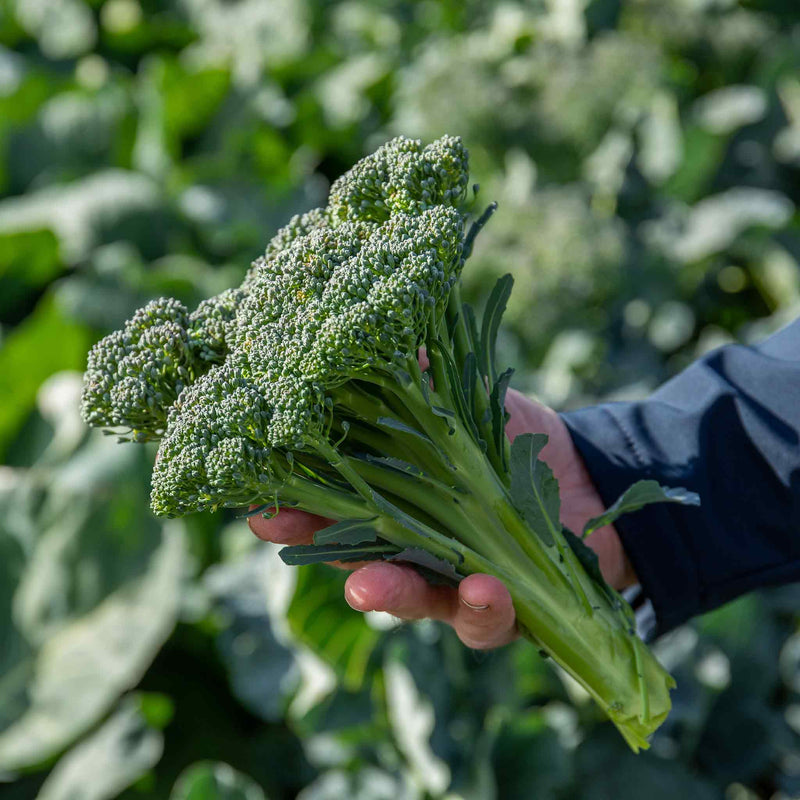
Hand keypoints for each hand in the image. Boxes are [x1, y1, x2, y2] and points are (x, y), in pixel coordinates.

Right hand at [248, 389, 635, 649]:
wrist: (593, 479)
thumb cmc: (519, 437)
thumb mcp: (476, 402)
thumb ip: (432, 380)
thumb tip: (395, 339)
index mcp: (400, 499)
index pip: (335, 507)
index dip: (295, 507)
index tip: (259, 499)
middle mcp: (417, 546)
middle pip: (353, 556)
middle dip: (314, 547)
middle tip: (281, 535)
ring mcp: (454, 581)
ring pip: (411, 600)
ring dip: (388, 593)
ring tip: (368, 587)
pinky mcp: (501, 608)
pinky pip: (483, 621)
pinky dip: (480, 607)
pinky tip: (483, 588)